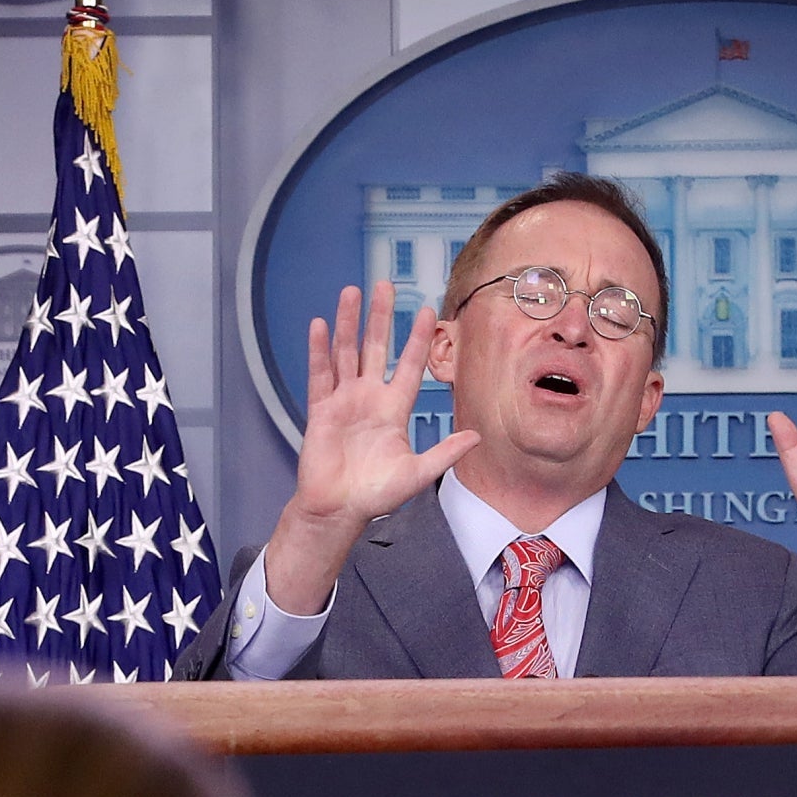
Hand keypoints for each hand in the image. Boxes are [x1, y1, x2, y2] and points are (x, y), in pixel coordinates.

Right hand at [263, 281, 479, 613]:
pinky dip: (319, 350)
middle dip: (380, 317)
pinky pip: (320, 374)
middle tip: (385, 285)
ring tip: (352, 292)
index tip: (426, 311)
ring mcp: (343, 401)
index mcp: (393, 409)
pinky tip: (320, 325)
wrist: (339, 511)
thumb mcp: (417, 473)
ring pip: (346, 352)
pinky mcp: (321, 410)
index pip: (408, 365)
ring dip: (348, 322)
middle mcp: (369, 398)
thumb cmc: (376, 495)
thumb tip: (477, 437)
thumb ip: (444, 453)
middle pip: (375, 348)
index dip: (416, 339)